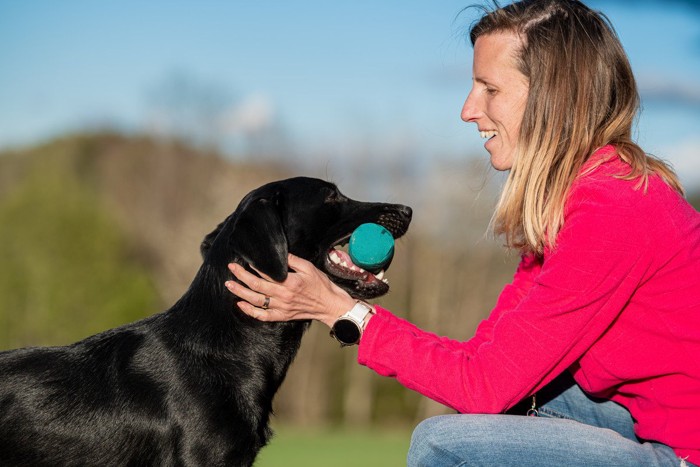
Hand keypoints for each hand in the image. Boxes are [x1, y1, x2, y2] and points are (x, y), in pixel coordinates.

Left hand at [225, 254, 355, 327]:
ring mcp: (282, 308)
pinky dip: (250, 311)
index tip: (243, 260)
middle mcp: (283, 296)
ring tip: (230, 285)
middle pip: (257, 286)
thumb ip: (292, 260)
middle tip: (231, 268)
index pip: (266, 273)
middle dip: (241, 276)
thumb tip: (278, 254)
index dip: (253, 267)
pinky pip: (263, 316)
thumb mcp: (308, 267)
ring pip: (256, 301)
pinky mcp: (282, 316)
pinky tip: (241, 305)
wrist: (329, 304)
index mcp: (289, 282)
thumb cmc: (320, 284)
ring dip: (241, 293)